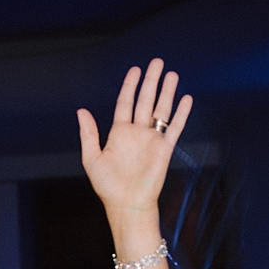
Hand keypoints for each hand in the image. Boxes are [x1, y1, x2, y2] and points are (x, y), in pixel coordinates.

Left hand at [77, 58, 190, 222]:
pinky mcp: (165, 150)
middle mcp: (137, 133)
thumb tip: (81, 111)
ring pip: (161, 110)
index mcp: (119, 133)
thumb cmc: (108, 187)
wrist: (127, 205)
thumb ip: (88, 134)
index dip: (130, 85)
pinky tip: (186, 99)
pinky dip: (181, 114)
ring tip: (172, 74)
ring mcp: (152, 140)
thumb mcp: (92, 158)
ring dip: (167, 92)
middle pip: (145, 100)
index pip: (126, 102)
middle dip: (151, 81)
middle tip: (157, 62)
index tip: (135, 70)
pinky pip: (175, 128)